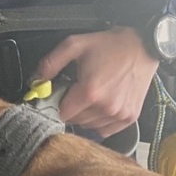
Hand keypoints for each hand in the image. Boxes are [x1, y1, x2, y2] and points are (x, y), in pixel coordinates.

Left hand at [34, 26, 157, 137]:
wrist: (142, 46)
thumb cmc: (108, 45)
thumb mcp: (73, 45)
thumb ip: (50, 64)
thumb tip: (34, 82)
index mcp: (90, 92)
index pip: (61, 114)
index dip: (54, 104)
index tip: (56, 95)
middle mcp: (106, 108)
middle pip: (74, 121)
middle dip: (69, 108)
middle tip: (74, 91)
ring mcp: (120, 115)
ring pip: (88, 126)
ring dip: (84, 115)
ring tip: (89, 95)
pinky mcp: (130, 118)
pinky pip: (105, 130)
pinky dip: (98, 121)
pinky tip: (99, 105)